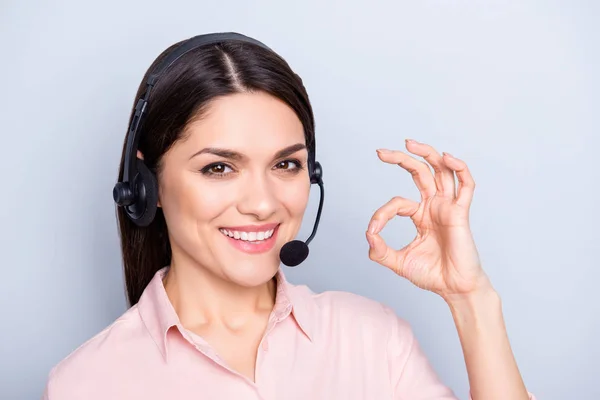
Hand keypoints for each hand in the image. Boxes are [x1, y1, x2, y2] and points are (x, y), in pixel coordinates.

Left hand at [366, 139, 492, 300]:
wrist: (454, 289)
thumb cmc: (432, 275)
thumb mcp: (398, 262)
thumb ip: (380, 251)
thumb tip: (368, 236)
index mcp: (420, 216)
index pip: (398, 202)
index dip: (382, 213)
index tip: (373, 230)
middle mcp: (434, 207)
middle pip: (419, 173)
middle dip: (401, 159)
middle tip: (380, 152)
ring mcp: (448, 207)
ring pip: (440, 171)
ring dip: (427, 154)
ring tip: (410, 143)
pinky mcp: (461, 213)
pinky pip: (466, 185)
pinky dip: (459, 169)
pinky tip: (447, 158)